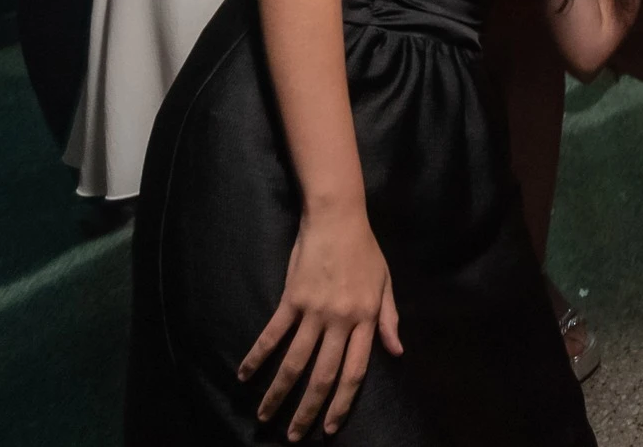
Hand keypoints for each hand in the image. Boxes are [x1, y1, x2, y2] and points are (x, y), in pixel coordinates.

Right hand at [238, 209, 403, 440]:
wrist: (338, 217)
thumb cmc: (365, 249)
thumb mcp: (385, 283)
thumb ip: (389, 319)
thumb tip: (396, 351)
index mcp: (366, 319)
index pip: (355, 371)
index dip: (342, 402)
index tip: (330, 426)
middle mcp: (340, 320)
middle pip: (323, 375)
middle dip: (308, 410)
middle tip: (295, 435)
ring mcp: (314, 311)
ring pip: (295, 362)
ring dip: (279, 393)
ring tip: (265, 415)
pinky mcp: (292, 299)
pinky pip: (273, 334)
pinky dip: (257, 357)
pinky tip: (245, 375)